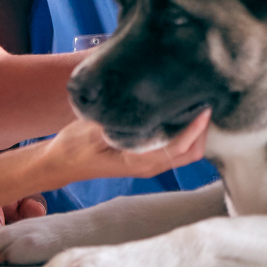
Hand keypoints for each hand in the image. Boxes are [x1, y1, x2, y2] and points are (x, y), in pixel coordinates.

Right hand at [43, 110, 210, 185]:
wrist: (61, 162)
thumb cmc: (74, 147)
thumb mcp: (91, 132)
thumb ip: (117, 124)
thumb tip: (140, 110)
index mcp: (139, 162)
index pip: (178, 147)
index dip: (195, 129)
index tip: (204, 107)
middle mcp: (149, 166)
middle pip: (191, 153)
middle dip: (203, 131)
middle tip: (204, 100)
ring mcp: (149, 163)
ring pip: (186, 152)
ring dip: (196, 132)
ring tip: (197, 104)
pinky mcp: (145, 156)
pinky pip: (175, 147)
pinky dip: (185, 133)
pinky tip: (181, 113)